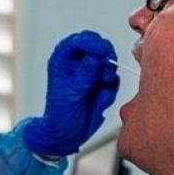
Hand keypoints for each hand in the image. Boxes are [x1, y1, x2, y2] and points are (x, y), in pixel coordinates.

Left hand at [23, 30, 118, 156]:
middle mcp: (79, 62)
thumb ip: (85, 73)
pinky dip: (109, 91)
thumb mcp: (72, 91)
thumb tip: (96, 56)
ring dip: (108, 77)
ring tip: (99, 91)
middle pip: (99, 47)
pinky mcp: (101, 84)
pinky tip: (99, 101)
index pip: (80, 40)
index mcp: (64, 59)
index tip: (102, 51)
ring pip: (109, 64)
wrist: (67, 134)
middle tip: (105, 73)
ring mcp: (91, 73)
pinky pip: (113, 81)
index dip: (93, 43)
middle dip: (105, 60)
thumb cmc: (60, 112)